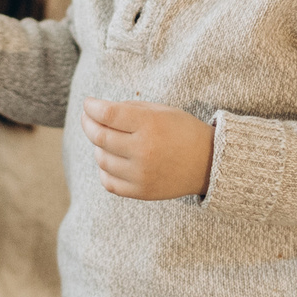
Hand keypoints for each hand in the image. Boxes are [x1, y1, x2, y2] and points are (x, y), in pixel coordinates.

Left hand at [80, 99, 213, 199]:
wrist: (208, 163)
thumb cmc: (182, 131)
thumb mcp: (161, 111)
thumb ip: (129, 109)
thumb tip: (98, 111)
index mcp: (150, 124)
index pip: (107, 114)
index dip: (91, 107)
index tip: (88, 104)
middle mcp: (144, 150)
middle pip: (99, 136)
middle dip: (88, 124)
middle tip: (88, 118)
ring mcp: (141, 174)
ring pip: (102, 159)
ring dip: (98, 147)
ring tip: (106, 139)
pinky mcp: (141, 191)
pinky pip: (108, 181)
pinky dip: (104, 169)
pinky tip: (111, 159)